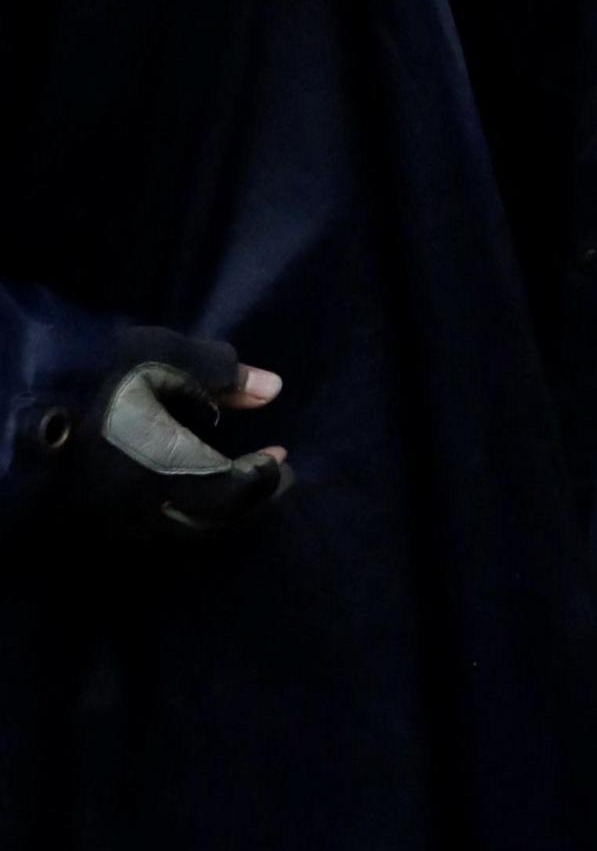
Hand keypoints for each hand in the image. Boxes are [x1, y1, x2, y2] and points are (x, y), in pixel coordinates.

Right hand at [55, 328, 288, 538]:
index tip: (279, 455)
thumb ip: (225, 374)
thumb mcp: (170, 357)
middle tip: (271, 477)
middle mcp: (142, 504)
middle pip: (211, 521)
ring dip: (212, 511)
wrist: (16, 398)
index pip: (238, 492)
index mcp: (170, 469)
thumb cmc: (101, 372)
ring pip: (176, 531)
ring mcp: (109, 516)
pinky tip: (181, 491)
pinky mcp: (86, 517)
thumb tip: (273, 389)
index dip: (265, 477)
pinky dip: (174, 514)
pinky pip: (143, 529)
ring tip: (232, 483)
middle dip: (247, 499)